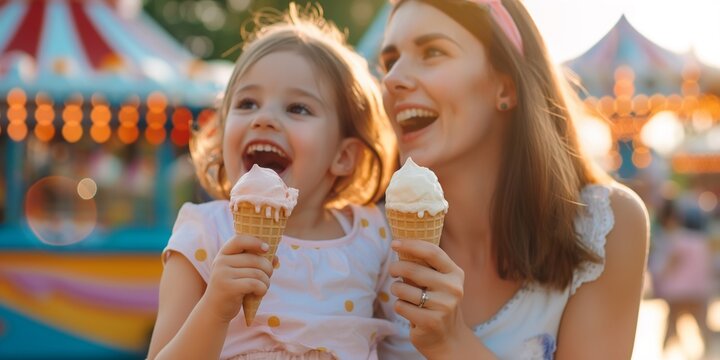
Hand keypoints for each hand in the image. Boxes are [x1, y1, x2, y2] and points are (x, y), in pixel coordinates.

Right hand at [203, 234, 275, 321]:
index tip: (267, 249)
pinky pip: (254, 284)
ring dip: (266, 282)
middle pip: (255, 260)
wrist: (214, 310)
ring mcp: (222, 274)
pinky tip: (258, 294)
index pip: (239, 240)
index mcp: (224, 254)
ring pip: (257, 273)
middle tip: (267, 278)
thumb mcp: (241, 272)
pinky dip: (262, 289)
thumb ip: (256, 263)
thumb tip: (276, 258)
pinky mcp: (228, 287)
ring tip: (262, 287)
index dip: (255, 242)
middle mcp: (221, 261)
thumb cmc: (232, 289)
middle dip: (268, 269)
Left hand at [389, 239, 469, 356]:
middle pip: (413, 269)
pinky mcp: (430, 321)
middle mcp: (453, 288)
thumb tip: (399, 245)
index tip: (394, 243)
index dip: (411, 245)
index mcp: (455, 273)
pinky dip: (399, 307)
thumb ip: (423, 265)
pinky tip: (410, 311)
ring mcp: (443, 306)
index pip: (432, 252)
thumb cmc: (436, 302)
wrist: (448, 338)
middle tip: (392, 271)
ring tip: (404, 295)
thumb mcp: (437, 282)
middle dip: (396, 268)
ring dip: (396, 290)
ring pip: (403, 289)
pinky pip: (401, 306)